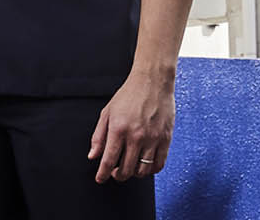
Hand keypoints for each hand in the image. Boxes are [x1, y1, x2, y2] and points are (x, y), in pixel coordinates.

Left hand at [87, 68, 174, 182]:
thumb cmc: (129, 95)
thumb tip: (93, 156)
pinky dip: (150, 170)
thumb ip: (99, 136)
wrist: (153, 81)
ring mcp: (152, 138)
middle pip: (126, 170)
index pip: (109, 160)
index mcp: (119, 129)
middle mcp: (136, 136)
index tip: (101, 179)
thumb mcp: (107, 112)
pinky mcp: (166, 139)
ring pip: (142, 171)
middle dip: (117, 175)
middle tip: (115, 172)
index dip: (103, 174)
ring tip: (130, 167)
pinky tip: (145, 165)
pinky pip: (159, 164)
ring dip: (134, 174)